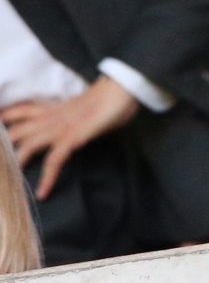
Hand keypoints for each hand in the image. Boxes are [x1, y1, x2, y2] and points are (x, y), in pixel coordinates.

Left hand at [1, 77, 140, 198]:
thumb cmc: (112, 97)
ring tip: (10, 181)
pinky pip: (54, 160)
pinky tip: (43, 192)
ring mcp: (61, 128)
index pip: (23, 111)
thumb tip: (78, 124)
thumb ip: (77, 115)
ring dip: (16, 163)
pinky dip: (48, 178)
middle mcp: (52, 117)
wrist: (122, 89)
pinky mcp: (73, 138)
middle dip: (4, 145)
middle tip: (1, 160)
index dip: (7, 116)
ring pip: (28, 145)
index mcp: (55, 108)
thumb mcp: (88, 106)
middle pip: (17, 130)